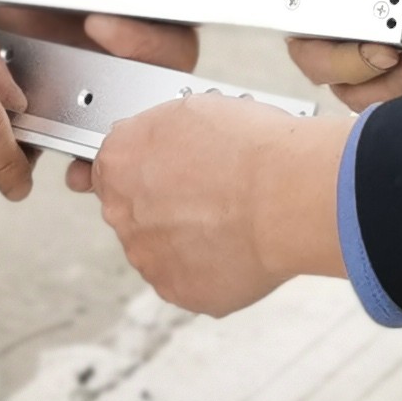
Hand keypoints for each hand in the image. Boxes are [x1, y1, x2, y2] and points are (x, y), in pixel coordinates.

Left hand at [82, 96, 348, 316]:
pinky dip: (209, 269)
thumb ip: (157, 134)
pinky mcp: (177, 290)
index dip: (146, 170)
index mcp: (118, 161)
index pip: (112, 168)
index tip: (169, 174)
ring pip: (161, 249)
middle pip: (135, 212)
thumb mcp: (193, 109)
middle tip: (211, 196)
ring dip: (187, 240)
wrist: (289, 195)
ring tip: (232, 222)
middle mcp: (122, 212)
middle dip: (166, 206)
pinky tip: (237, 248)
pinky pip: (188, 280)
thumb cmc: (252, 148)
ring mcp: (147, 257)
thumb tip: (160, 145)